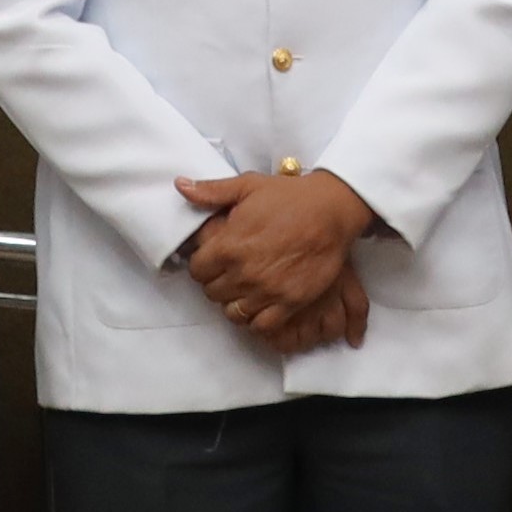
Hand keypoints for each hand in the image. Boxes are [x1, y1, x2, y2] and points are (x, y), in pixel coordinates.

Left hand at [172, 168, 383, 351]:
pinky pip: (261, 325)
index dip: (203, 265)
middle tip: (230, 273)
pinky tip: (262, 304)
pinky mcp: (289, 302)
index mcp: (228, 245)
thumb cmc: (289, 196)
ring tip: (245, 290)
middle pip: (213, 293)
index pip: (197, 270)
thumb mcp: (247, 186)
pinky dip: (258, 319)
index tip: (213, 260)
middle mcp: (244, 272)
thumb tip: (180, 186)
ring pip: (234, 313)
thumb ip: (211, 191)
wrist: (331, 211)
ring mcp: (267, 290)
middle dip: (218, 283)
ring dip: (236, 302)